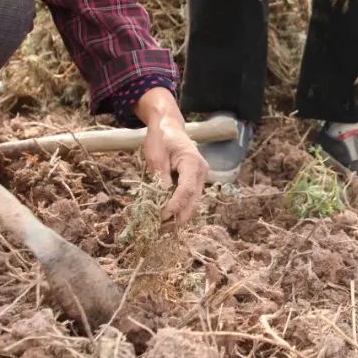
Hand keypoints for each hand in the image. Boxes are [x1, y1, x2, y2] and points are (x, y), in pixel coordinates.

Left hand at [134, 88, 207, 225]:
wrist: (169, 127)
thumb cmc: (161, 138)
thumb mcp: (155, 154)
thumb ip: (160, 175)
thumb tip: (162, 196)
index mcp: (193, 163)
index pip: (187, 189)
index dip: (175, 205)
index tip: (162, 216)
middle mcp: (201, 172)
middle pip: (194, 200)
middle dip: (179, 217)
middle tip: (161, 230)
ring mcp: (199, 177)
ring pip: (193, 202)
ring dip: (179, 216)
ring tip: (162, 228)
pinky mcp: (193, 181)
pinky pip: (188, 198)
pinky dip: (179, 208)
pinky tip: (167, 217)